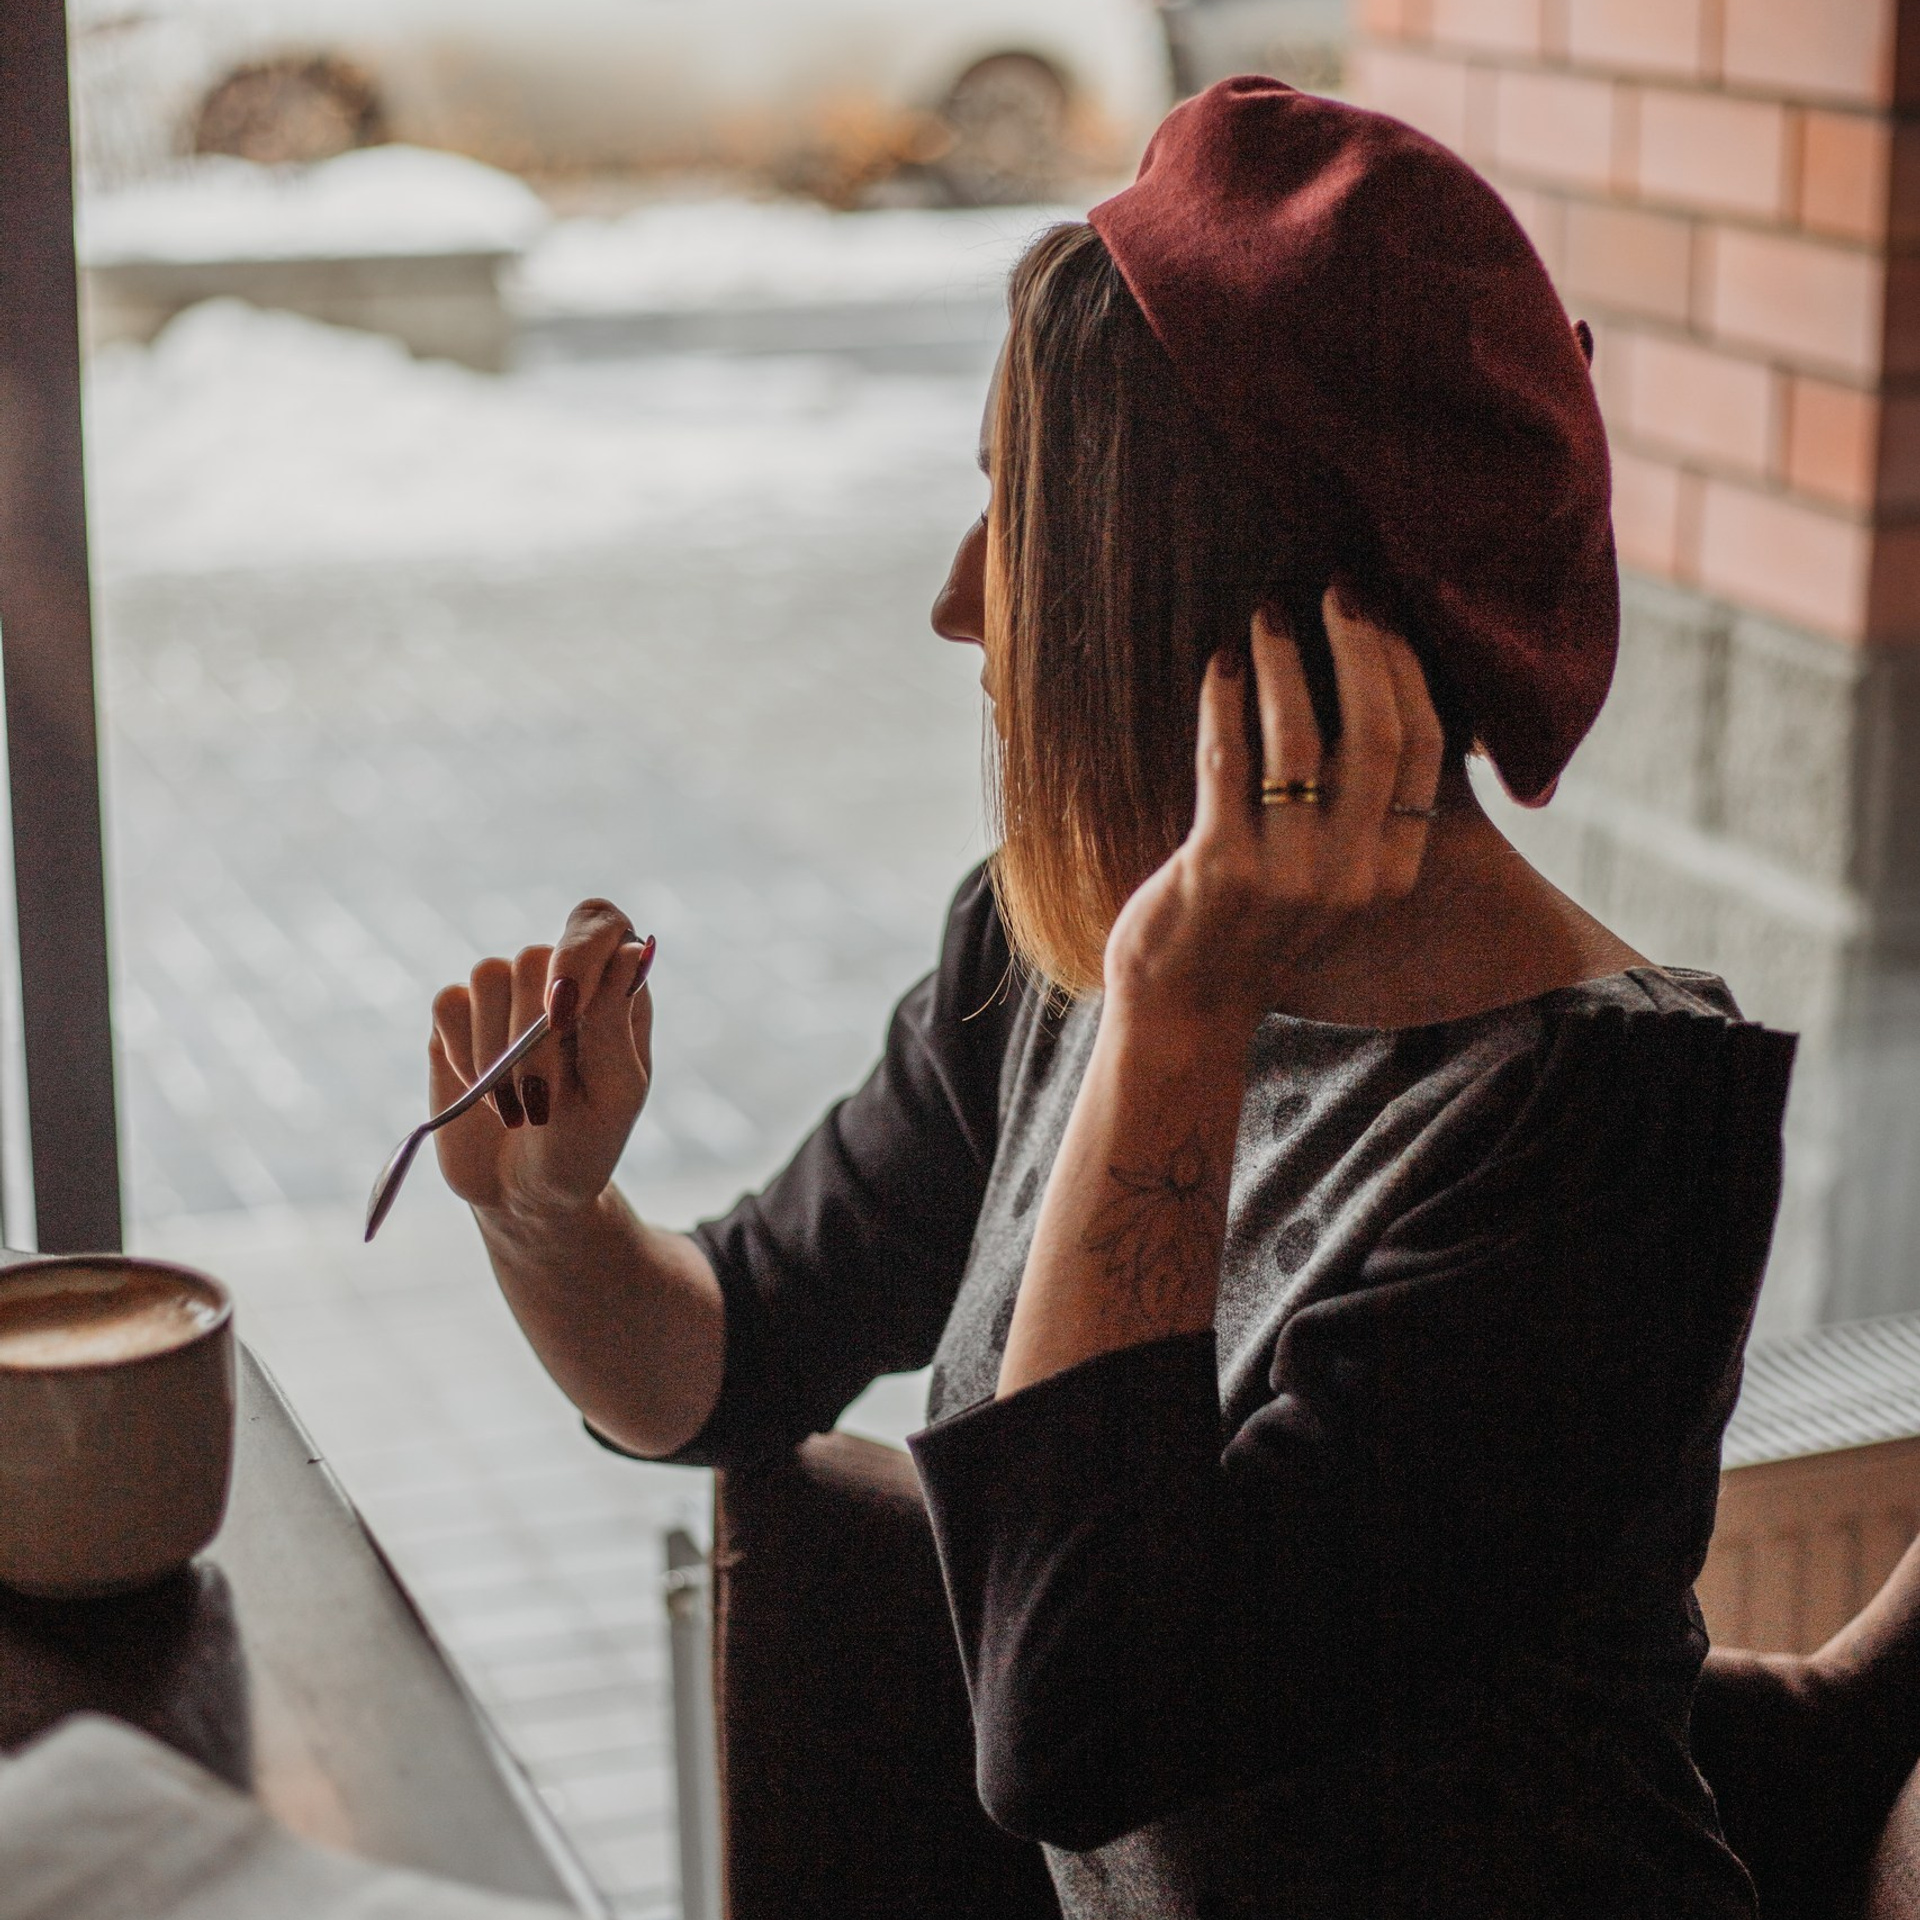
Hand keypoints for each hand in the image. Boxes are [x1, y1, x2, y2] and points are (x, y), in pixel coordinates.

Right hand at [430, 899, 654, 1218]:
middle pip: (535, 956)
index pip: (598, 921)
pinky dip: (462, 1052)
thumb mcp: (616, 1094)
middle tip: (542, 1101)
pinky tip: (481, 1091)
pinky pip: (448, 1003)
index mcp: (613, 988)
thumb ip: (614, 1022)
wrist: (526, 1193)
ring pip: (488, 974)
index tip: (568, 1010)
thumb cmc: (586, 1143)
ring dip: (498, 1052)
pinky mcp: (456, 1020)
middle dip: (535, 1038)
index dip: (579, 951)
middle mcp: (558, 978)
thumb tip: (628, 949)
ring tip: (515, 1107)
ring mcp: (504, 995)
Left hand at [1102, 589, 1444, 1033]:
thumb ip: (1365, 816)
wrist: (1186, 1010)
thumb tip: (1380, 700)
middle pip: (1376, 733)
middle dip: (1358, 647)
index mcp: (1392, 872)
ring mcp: (1287, 876)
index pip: (1423, 748)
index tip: (1379, 613)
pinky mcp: (1220, 871)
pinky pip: (1226, 764)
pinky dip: (1225, 702)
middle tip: (1334, 590)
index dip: (1405, 669)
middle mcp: (1351, 875)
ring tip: (1265, 615)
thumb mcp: (1336, 883)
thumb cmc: (1255, 929)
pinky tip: (1220, 664)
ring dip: (1286, 664)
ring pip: (1300, 741)